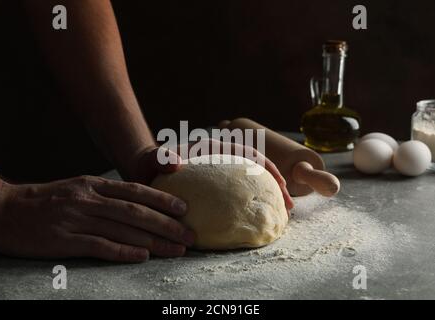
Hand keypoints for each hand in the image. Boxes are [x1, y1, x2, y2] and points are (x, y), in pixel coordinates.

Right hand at [0, 176, 194, 261]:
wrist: (3, 210)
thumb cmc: (45, 201)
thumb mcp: (76, 188)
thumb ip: (104, 195)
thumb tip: (135, 205)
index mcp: (93, 185)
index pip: (135, 191)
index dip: (162, 199)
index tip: (185, 208)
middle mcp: (88, 199)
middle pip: (135, 211)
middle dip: (167, 224)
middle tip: (190, 234)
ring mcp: (76, 219)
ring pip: (123, 229)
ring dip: (154, 241)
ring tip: (176, 250)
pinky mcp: (63, 240)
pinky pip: (99, 246)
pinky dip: (123, 251)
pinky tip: (142, 256)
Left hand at [126, 140, 293, 211]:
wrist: (144, 170)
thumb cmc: (149, 163)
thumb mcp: (152, 159)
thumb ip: (160, 157)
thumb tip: (175, 161)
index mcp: (213, 148)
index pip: (247, 153)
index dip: (267, 168)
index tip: (280, 185)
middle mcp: (221, 158)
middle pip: (256, 168)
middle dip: (276, 184)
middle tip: (289, 207)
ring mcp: (221, 173)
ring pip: (251, 181)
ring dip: (268, 196)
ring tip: (281, 216)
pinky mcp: (217, 186)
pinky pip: (239, 193)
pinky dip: (252, 203)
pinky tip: (257, 219)